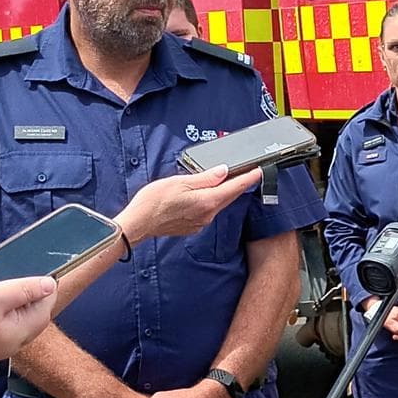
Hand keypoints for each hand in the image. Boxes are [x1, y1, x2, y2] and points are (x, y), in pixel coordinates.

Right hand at [116, 166, 261, 243]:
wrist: (138, 223)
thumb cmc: (154, 201)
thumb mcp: (180, 182)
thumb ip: (205, 178)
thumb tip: (223, 171)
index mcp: (207, 201)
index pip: (234, 187)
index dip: (248, 178)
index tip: (258, 171)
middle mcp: (208, 214)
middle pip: (229, 196)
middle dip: (239, 184)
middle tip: (247, 172)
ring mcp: (201, 222)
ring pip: (219, 204)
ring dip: (224, 192)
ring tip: (226, 180)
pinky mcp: (193, 226)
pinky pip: (208, 210)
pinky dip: (211, 200)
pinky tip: (205, 194)